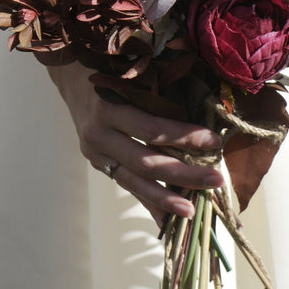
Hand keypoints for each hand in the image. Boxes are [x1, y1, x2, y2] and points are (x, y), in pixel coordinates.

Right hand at [47, 61, 223, 227]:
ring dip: (165, 197)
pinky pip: (126, 185)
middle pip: (144, 161)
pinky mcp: (98, 164)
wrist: (72, 79)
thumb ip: (157, 94)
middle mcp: (98, 134)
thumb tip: (200, 112)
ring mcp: (95, 153)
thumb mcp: (130, 75)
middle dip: (183, 173)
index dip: (183, 136)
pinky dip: (148, 202)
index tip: (214, 142)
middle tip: (215, 180)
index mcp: (107, 107)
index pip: (150, 129)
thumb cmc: (111, 70)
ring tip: (192, 210)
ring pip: (133, 181)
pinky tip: (166, 219)